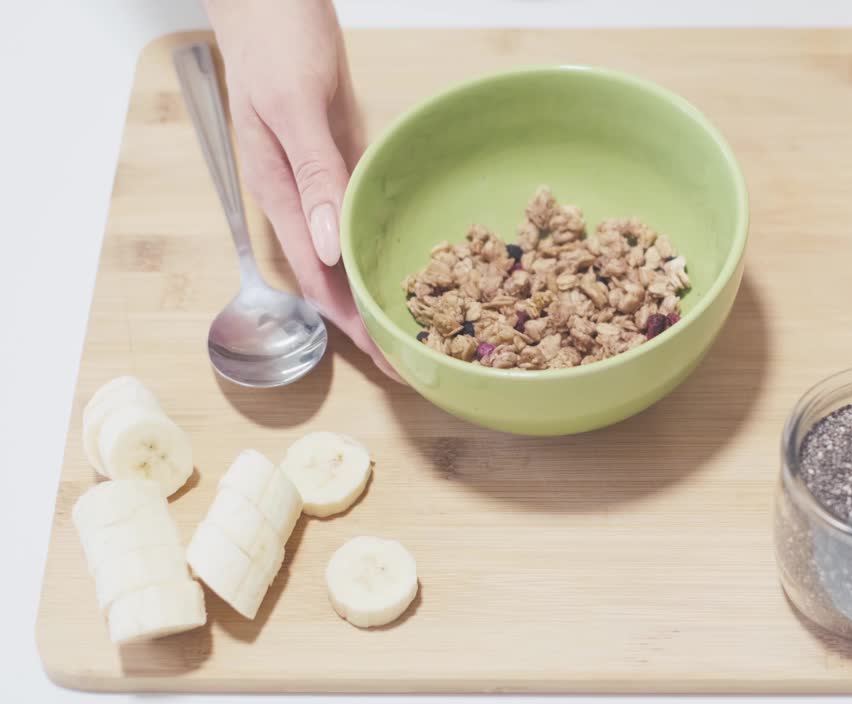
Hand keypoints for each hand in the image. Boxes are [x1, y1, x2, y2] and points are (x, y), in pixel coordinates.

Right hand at [204, 0, 400, 380]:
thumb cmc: (274, 40)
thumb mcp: (292, 107)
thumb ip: (312, 175)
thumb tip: (329, 248)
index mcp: (281, 196)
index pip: (321, 282)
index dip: (357, 329)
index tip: (391, 365)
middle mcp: (302, 200)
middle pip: (339, 281)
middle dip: (376, 326)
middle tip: (421, 364)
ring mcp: (324, 182)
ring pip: (354, 254)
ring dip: (384, 292)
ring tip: (426, 330)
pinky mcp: (343, 159)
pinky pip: (366, 217)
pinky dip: (388, 246)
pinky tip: (417, 265)